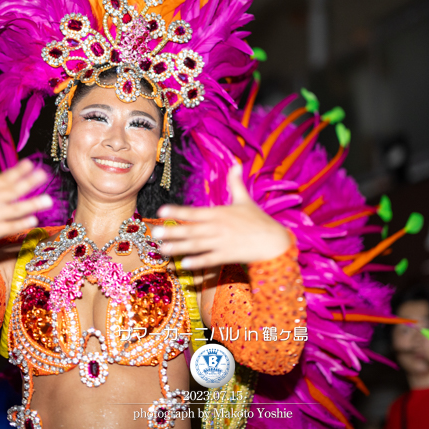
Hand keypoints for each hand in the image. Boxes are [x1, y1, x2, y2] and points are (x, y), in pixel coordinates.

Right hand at [0, 148, 52, 254]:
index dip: (17, 171)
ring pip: (14, 209)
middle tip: (44, 175)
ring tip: (48, 200)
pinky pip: (8, 227)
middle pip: (11, 191)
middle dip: (29, 182)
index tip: (31, 163)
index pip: (2, 178)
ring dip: (31, 204)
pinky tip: (33, 220)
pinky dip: (20, 223)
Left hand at [152, 164, 291, 268]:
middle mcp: (218, 228)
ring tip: (162, 249)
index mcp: (220, 213)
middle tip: (154, 233)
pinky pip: (209, 259)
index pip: (194, 212)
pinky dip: (197, 262)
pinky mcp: (227, 256)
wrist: (274, 241)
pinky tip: (184, 264)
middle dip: (172, 231)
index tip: (162, 210)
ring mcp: (222, 243)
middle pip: (191, 229)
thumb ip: (236, 183)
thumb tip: (237, 164)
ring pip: (196, 245)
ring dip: (178, 247)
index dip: (178, 211)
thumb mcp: (246, 199)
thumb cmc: (259, 220)